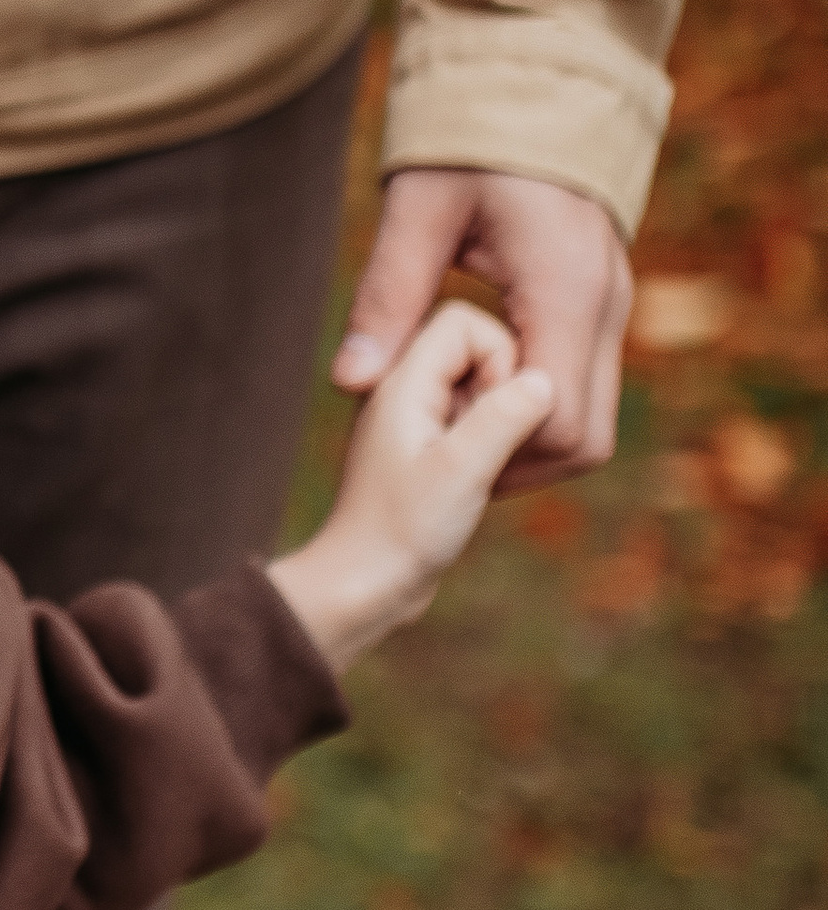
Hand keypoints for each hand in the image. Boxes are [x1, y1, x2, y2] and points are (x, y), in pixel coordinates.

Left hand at [270, 302, 554, 671]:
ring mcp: (430, 411)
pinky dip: (502, 442)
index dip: (497, 363)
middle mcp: (413, 385)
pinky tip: (487, 481)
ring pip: (497, 384)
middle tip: (484, 449)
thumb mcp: (458, 472)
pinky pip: (493, 415)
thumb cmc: (400, 533)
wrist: (364, 586)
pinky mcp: (444, 438)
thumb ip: (502, 417)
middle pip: (491, 348)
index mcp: (403, 377)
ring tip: (483, 469)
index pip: (468, 323)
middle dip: (507, 394)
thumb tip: (545, 378)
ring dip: (506, 422)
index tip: (488, 421)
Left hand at [332, 169, 627, 495]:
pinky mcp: (601, 305)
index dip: (494, 442)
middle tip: (437, 427)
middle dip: (509, 452)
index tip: (434, 420)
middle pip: (582, 436)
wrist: (533, 84)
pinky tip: (474, 380)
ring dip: (521, 431)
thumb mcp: (417, 212)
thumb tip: (349, 381)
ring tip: (450, 403)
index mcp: (566, 289)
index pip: (556, 420)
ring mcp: (612, 308)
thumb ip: (387, 298)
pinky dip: (531, 402)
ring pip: (588, 417)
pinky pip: (579, 384)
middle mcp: (606, 307)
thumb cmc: (470, 140)